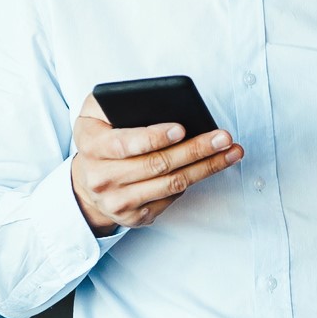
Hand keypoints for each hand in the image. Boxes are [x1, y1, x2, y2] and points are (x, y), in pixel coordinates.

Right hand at [69, 96, 242, 233]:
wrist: (86, 182)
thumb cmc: (99, 138)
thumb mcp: (94, 113)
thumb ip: (114, 100)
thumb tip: (158, 100)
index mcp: (91, 147)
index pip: (124, 144)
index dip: (153, 137)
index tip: (181, 128)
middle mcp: (102, 178)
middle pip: (157, 165)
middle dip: (195, 150)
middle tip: (223, 137)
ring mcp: (118, 202)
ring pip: (171, 185)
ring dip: (206, 168)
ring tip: (230, 151)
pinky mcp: (134, 217)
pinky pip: (170, 199)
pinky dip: (193, 181)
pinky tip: (212, 167)